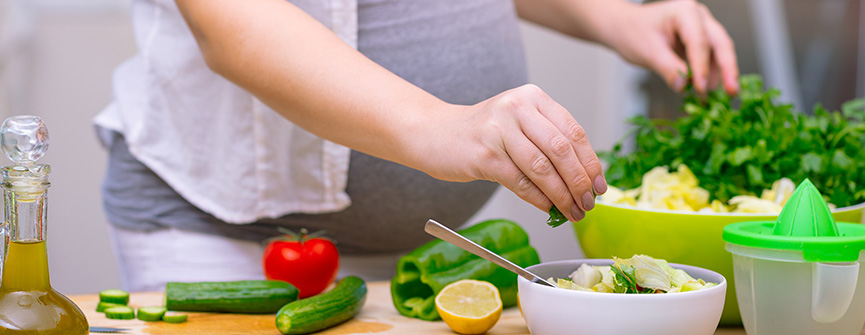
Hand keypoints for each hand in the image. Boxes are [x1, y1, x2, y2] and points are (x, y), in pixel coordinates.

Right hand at [418, 84, 606, 221]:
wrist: (434, 133)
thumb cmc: (482, 132)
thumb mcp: (518, 123)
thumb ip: (548, 141)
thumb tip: (584, 178)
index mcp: (533, 97)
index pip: (573, 132)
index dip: (590, 162)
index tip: (598, 185)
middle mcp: (517, 108)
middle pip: (561, 150)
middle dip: (579, 182)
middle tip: (588, 203)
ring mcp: (499, 130)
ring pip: (543, 168)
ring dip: (562, 195)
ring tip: (572, 211)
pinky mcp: (485, 154)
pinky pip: (521, 182)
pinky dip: (539, 200)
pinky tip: (548, 209)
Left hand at [606, 0, 738, 94]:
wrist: (624, 28)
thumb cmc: (633, 33)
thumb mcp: (647, 52)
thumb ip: (667, 68)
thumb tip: (683, 86)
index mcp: (684, 12)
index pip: (698, 41)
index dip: (701, 66)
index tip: (701, 88)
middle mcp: (698, 17)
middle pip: (720, 43)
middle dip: (727, 68)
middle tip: (732, 91)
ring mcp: (702, 27)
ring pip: (719, 51)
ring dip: (721, 74)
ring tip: (720, 97)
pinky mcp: (699, 41)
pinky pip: (710, 58)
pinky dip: (710, 74)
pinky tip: (707, 91)